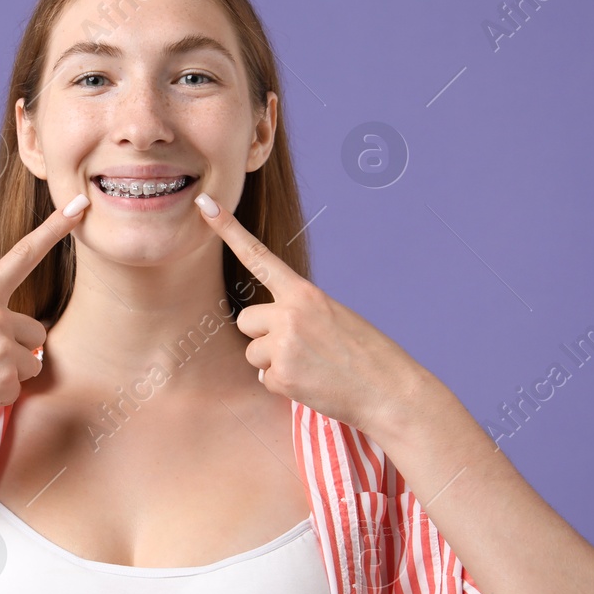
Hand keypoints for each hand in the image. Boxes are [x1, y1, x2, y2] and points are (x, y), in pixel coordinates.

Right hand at [0, 193, 89, 445]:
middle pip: (37, 331)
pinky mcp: (5, 383)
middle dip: (17, 348)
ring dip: (9, 373)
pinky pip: (19, 388)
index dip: (53, 229)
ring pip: (31, 362)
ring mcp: (1, 351)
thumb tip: (27, 333)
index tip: (78, 204)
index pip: (23, 256)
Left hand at [194, 192, 425, 435]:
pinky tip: (310, 383)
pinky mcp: (281, 377)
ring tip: (309, 366)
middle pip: (246, 320)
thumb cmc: (364, 353)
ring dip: (273, 362)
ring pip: (252, 353)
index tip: (206, 204)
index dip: (229, 229)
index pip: (258, 256)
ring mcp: (283, 345)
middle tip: (300, 348)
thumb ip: (298, 310)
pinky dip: (283, 384)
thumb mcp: (333, 315)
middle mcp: (289, 313)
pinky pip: (264, 379)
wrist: (387, 390)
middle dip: (263, 336)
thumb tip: (266, 328)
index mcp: (304, 293)